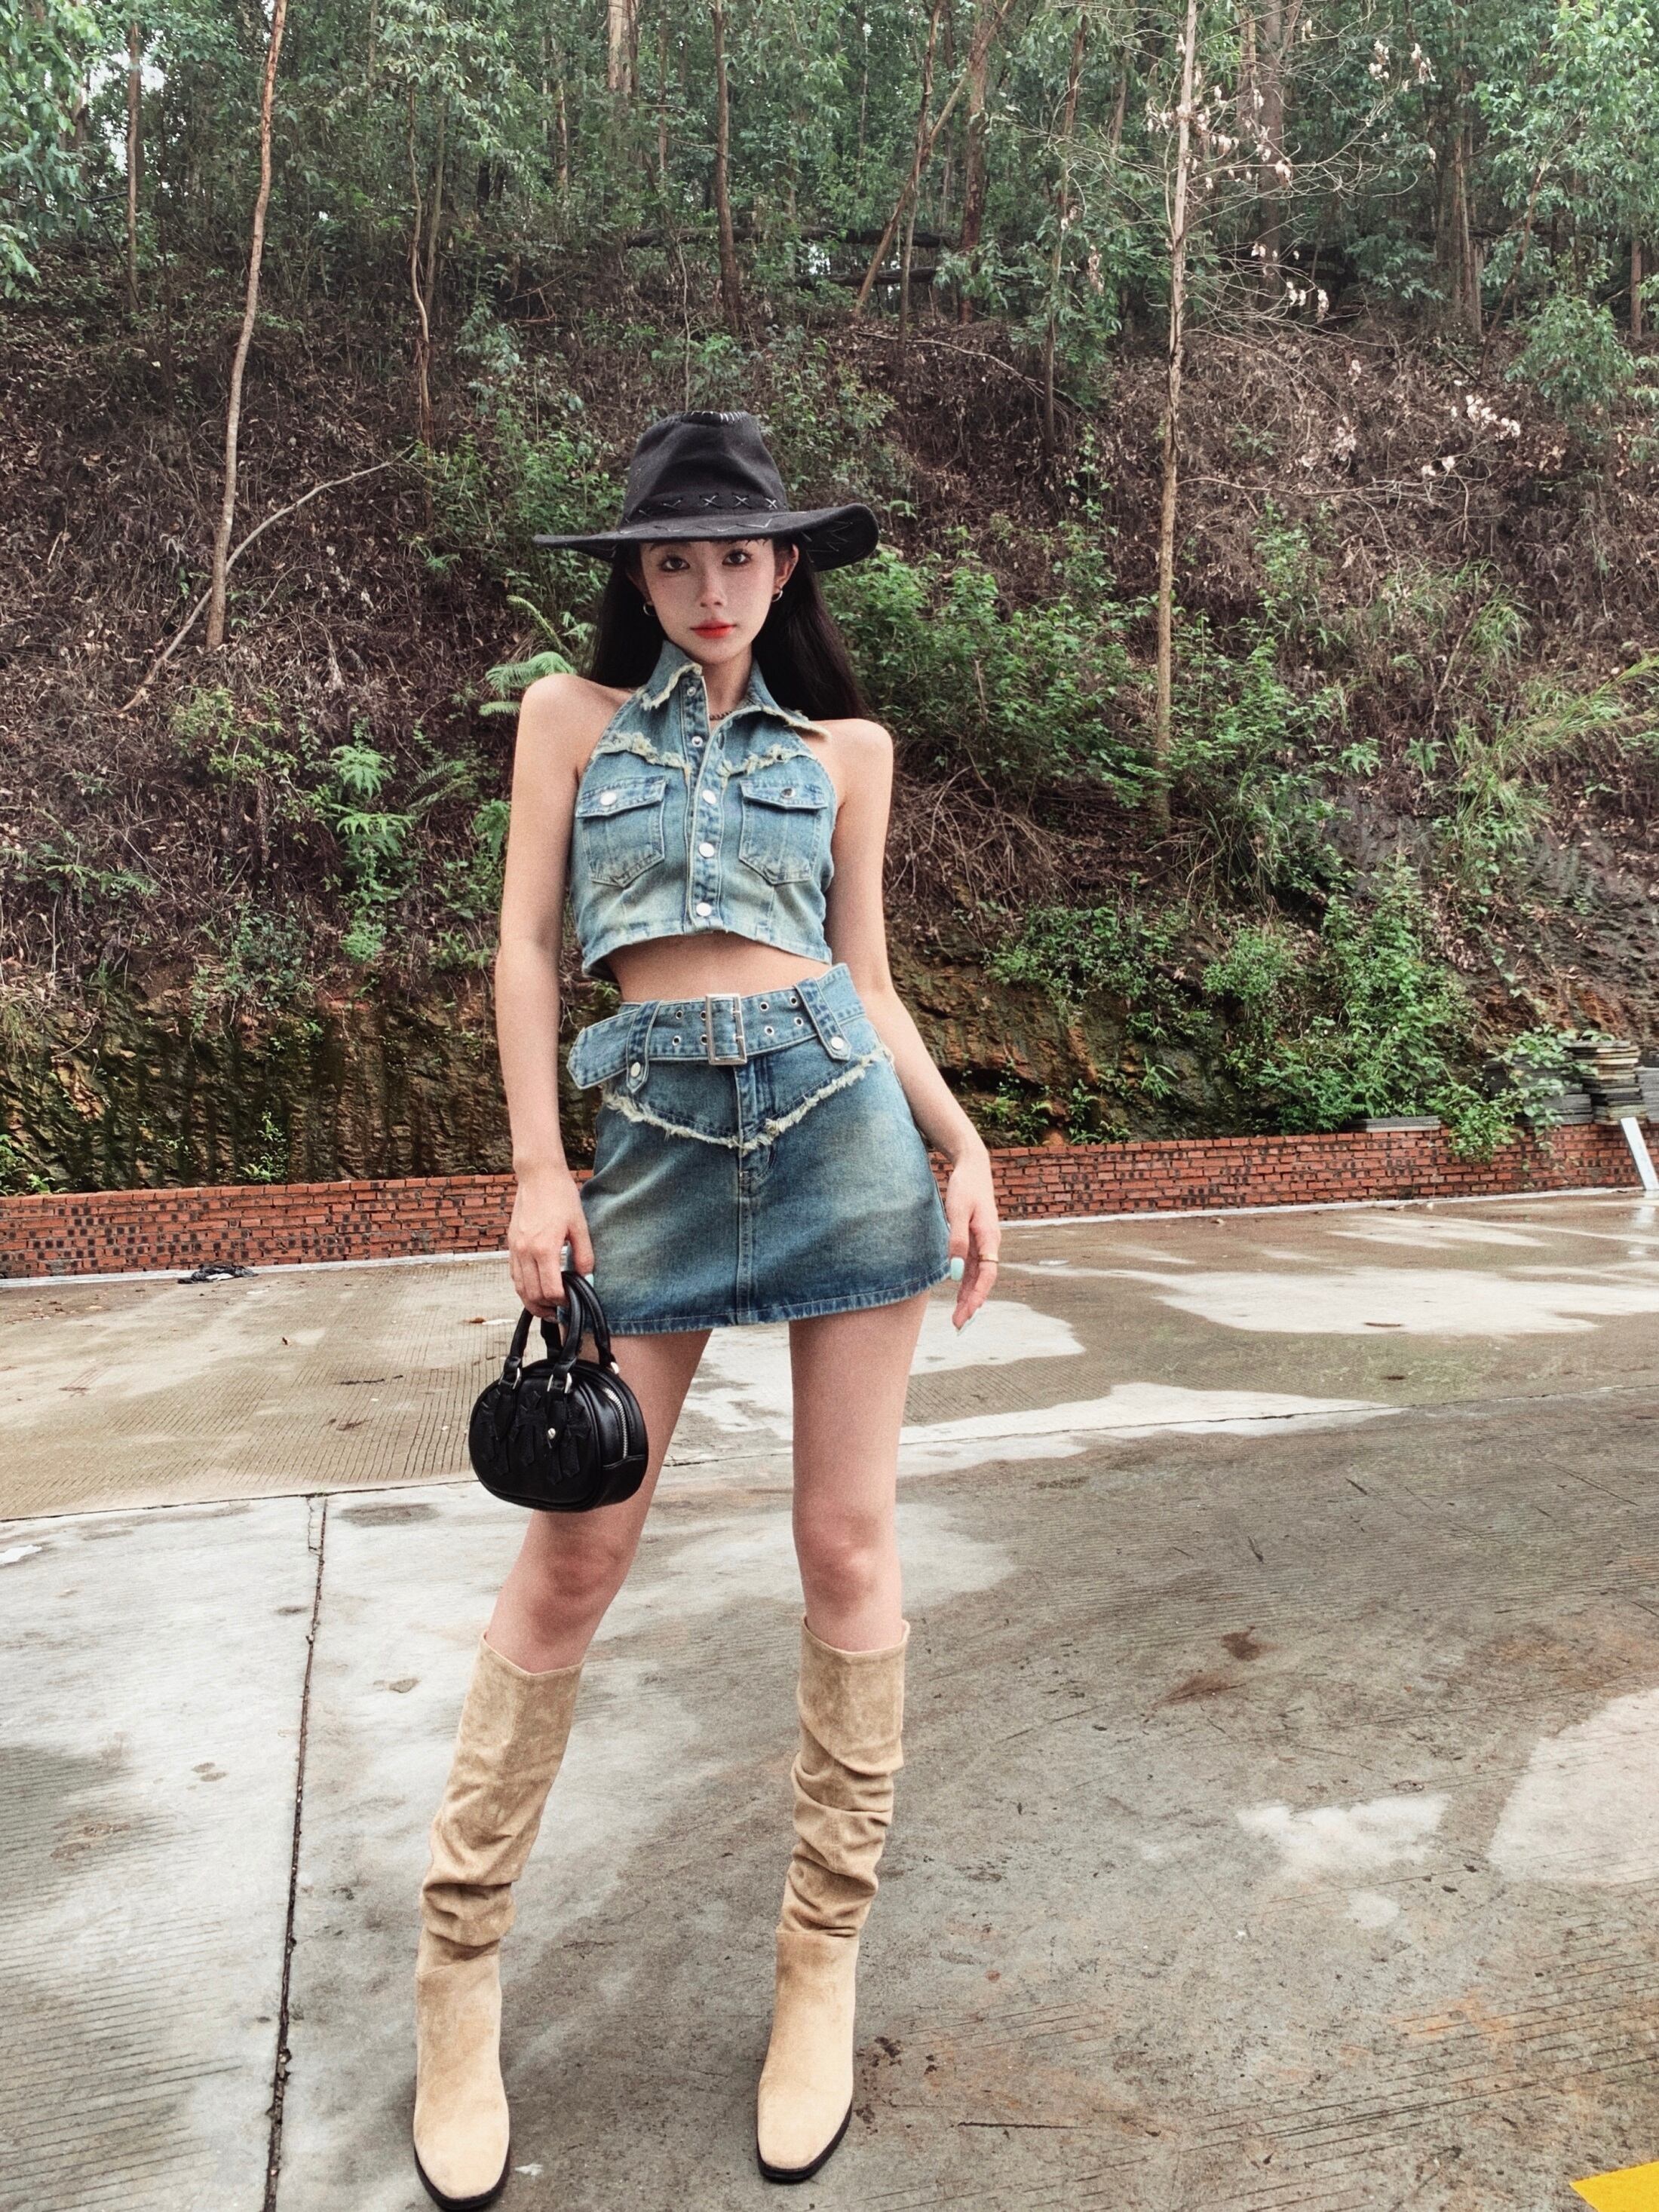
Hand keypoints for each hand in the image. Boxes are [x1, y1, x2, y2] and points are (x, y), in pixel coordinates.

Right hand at [507, 1167, 593, 1316]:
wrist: (538, 1176)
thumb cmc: (561, 1196)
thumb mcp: (580, 1226)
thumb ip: (583, 1255)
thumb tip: (586, 1278)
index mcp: (544, 1248)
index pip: (550, 1289)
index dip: (562, 1302)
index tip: (572, 1304)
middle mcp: (525, 1252)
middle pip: (531, 1294)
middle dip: (546, 1308)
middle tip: (560, 1313)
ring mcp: (515, 1248)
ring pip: (519, 1287)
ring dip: (532, 1302)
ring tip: (547, 1308)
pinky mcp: (511, 1244)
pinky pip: (514, 1274)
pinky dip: (523, 1287)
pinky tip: (535, 1289)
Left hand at [943, 1146, 998, 1328]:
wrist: (972, 1167)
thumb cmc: (965, 1187)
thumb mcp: (957, 1212)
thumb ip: (957, 1241)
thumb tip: (954, 1273)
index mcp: (989, 1237)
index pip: (987, 1274)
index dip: (978, 1295)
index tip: (968, 1312)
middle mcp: (990, 1243)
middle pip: (983, 1280)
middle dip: (972, 1304)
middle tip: (958, 1325)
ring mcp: (983, 1243)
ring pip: (977, 1277)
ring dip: (969, 1297)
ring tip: (959, 1318)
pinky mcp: (975, 1240)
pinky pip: (972, 1267)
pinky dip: (966, 1283)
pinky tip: (959, 1297)